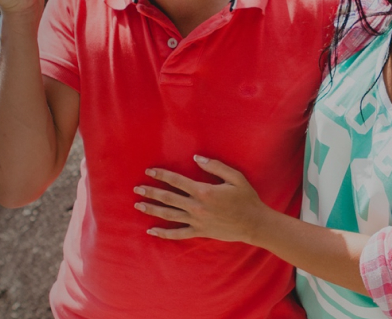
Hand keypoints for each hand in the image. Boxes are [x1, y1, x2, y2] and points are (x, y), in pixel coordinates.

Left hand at [134, 156, 274, 243]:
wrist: (254, 223)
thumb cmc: (247, 198)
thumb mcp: (235, 177)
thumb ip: (215, 166)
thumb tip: (196, 157)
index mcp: (204, 191)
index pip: (177, 181)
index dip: (161, 175)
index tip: (149, 171)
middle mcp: (197, 207)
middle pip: (168, 198)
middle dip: (151, 192)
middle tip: (137, 188)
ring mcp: (197, 221)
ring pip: (169, 215)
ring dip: (152, 210)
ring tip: (138, 206)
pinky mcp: (200, 232)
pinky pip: (178, 234)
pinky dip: (164, 234)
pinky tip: (151, 231)